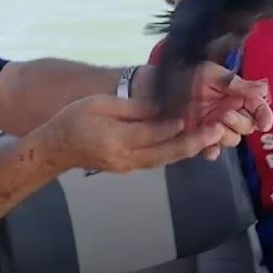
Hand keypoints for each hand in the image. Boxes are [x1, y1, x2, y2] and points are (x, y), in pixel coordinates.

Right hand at [39, 94, 226, 172]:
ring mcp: (127, 166)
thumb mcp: (98, 104)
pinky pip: (156, 161)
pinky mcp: (128, 168)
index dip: (174, 125)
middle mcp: (125, 157)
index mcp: (116, 139)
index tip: (195, 116)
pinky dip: (173, 153)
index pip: (152, 133)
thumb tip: (159, 107)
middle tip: (216, 132)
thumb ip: (129, 107)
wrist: (56, 148)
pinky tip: (187, 144)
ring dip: (187, 150)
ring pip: (163, 160)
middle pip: (165, 153)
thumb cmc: (73, 119)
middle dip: (193, 143)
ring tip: (210, 138)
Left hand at [131, 62, 272, 158]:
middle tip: (223, 114)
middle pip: (247, 126)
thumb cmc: (183, 75)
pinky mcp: (198, 138)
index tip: (265, 123)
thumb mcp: (211, 74)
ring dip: (226, 135)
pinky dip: (212, 150)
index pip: (257, 107)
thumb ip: (236, 84)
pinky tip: (208, 149)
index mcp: (234, 95)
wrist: (155, 85)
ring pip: (232, 139)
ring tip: (213, 124)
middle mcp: (227, 112)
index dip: (264, 115)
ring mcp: (212, 126)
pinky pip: (211, 150)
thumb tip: (265, 89)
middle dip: (240, 122)